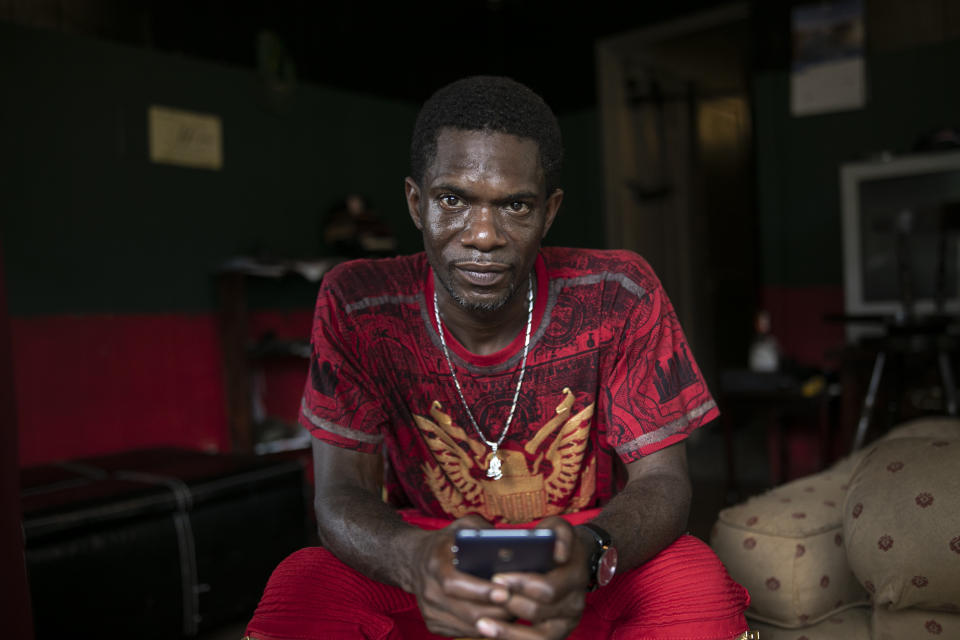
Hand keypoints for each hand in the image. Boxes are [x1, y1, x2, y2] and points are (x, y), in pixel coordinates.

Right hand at [410, 514, 515, 636]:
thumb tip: (507, 542)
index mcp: (434, 564)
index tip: (505, 591)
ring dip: (496, 622)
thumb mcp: (460, 527)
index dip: (480, 590)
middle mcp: (429, 591)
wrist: (414, 560)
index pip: (454, 583)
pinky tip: (501, 617)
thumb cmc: (446, 542)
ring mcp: (430, 611)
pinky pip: (465, 632)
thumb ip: (481, 530)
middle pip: (466, 611)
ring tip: (517, 612)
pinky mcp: (434, 624)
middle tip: (521, 605)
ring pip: (469, 626)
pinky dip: (486, 628)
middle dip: (497, 610)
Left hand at [473, 516, 590, 639]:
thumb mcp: (559, 528)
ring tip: (481, 625)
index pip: (548, 588)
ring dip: (507, 632)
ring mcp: (566, 623)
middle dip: (510, 604)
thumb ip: (559, 533)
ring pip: (538, 638)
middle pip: (538, 612)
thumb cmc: (556, 543)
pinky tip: (489, 632)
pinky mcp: (554, 634)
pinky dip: (510, 639)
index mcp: (575, 577)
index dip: (521, 585)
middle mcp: (574, 604)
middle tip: (486, 599)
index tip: (497, 578)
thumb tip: (559, 553)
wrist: (572, 562)